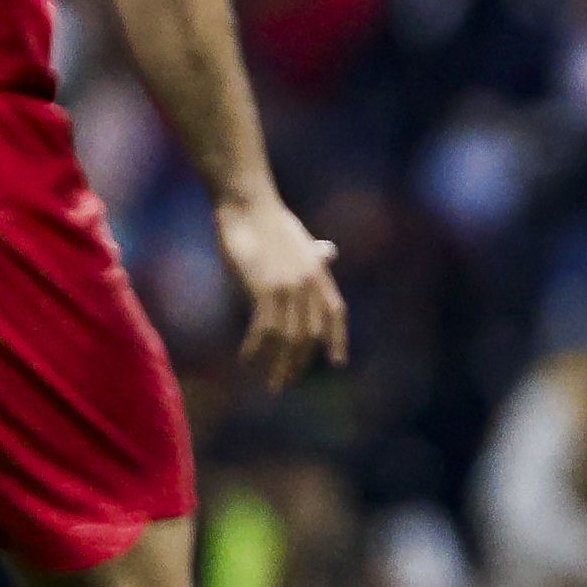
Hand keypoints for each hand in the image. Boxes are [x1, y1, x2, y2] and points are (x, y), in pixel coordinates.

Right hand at [216, 194, 349, 389]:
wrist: (247, 205)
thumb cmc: (267, 220)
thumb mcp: (298, 239)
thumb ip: (313, 256)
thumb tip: (329, 252)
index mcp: (319, 272)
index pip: (336, 312)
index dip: (338, 338)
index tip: (337, 362)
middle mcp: (310, 283)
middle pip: (311, 334)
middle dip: (299, 362)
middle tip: (286, 382)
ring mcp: (290, 287)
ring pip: (289, 338)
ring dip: (278, 364)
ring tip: (270, 381)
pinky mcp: (267, 288)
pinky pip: (265, 329)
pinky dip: (256, 348)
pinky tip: (247, 358)